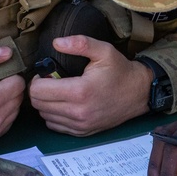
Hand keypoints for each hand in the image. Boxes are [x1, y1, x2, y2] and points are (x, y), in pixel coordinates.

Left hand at [29, 35, 151, 135]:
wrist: (139, 93)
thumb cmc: (120, 71)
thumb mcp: (104, 50)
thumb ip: (80, 43)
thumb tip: (56, 42)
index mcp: (80, 91)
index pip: (38, 91)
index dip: (37, 79)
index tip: (46, 73)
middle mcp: (78, 112)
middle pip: (38, 104)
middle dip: (39, 91)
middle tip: (50, 81)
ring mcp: (80, 125)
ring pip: (44, 116)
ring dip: (46, 104)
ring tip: (57, 92)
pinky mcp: (82, 132)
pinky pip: (55, 126)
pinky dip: (54, 115)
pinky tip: (64, 104)